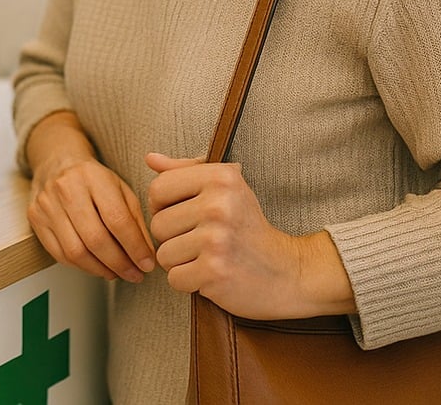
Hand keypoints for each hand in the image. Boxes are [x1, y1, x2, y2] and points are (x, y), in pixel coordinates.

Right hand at [25, 112, 155, 282]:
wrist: (57, 162)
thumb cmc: (93, 178)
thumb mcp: (121, 189)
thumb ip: (135, 221)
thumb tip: (146, 257)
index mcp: (93, 176)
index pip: (117, 219)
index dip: (135, 247)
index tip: (147, 264)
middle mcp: (66, 188)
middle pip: (95, 238)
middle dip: (119, 263)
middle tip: (134, 275)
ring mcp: (47, 204)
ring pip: (76, 251)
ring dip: (101, 269)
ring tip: (117, 273)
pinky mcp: (35, 218)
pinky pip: (59, 253)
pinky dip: (81, 266)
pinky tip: (96, 266)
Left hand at [145, 153, 354, 318]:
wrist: (290, 273)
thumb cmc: (249, 228)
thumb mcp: (226, 189)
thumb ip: (186, 171)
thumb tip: (150, 159)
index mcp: (221, 177)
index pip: (158, 188)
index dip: (163, 206)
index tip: (184, 215)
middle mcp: (218, 205)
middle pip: (158, 224)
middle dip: (174, 238)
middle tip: (202, 241)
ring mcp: (216, 240)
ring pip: (163, 254)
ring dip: (181, 262)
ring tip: (207, 258)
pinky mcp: (214, 271)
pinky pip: (174, 278)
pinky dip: (189, 282)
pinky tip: (211, 275)